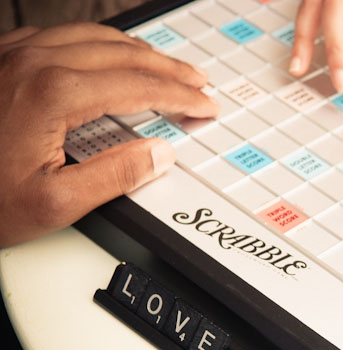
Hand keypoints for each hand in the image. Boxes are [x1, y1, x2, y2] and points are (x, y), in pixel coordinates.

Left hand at [0, 22, 218, 247]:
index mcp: (52, 93)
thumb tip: (159, 155)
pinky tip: (111, 54)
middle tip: (198, 82)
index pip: (138, 86)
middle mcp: (34, 62)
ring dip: (140, 50)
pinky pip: (66, 34)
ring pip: (96, 36)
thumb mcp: (53, 203)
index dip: (180, 96)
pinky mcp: (3, 57)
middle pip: (124, 53)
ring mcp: (15, 54)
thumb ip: (115, 177)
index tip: (204, 106)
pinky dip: (103, 43)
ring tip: (167, 65)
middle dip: (169, 68)